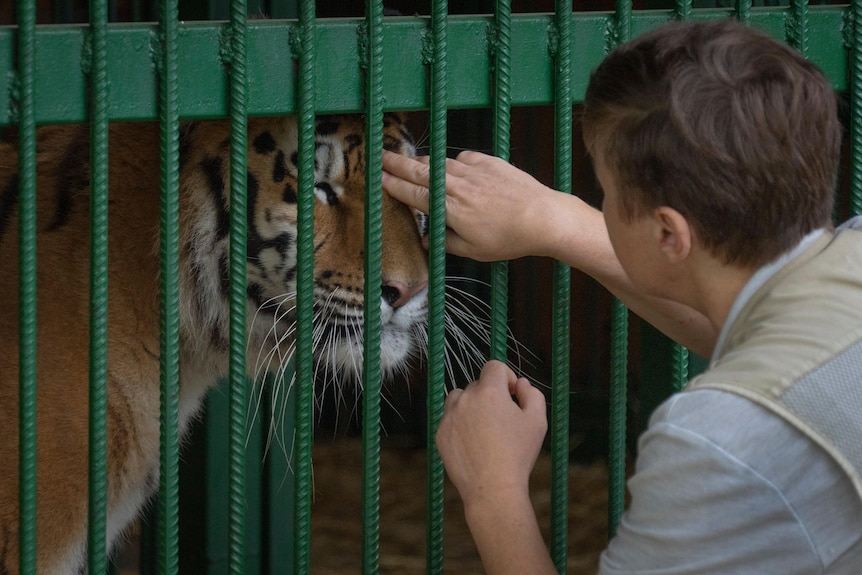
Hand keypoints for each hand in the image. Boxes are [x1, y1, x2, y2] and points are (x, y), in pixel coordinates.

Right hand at [382, 150, 561, 261]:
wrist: (543, 217)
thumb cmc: (509, 239)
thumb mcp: (474, 250)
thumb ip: (446, 243)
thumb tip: (425, 240)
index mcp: (450, 209)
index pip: (414, 194)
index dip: (394, 186)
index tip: (379, 179)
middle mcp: (457, 186)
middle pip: (419, 171)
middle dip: (397, 163)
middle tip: (380, 156)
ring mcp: (473, 171)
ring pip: (439, 162)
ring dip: (421, 161)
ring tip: (409, 162)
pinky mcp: (489, 162)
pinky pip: (463, 158)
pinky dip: (452, 161)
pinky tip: (450, 166)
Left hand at [435, 360, 547, 509]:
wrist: (492, 489)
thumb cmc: (518, 455)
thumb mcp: (537, 421)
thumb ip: (532, 394)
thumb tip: (520, 384)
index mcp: (489, 392)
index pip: (494, 367)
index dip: (506, 377)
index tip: (512, 394)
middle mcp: (465, 399)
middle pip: (477, 385)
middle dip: (490, 396)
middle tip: (502, 420)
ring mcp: (449, 417)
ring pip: (459, 399)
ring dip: (471, 406)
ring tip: (485, 429)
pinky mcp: (439, 434)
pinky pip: (450, 420)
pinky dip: (460, 425)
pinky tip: (474, 444)